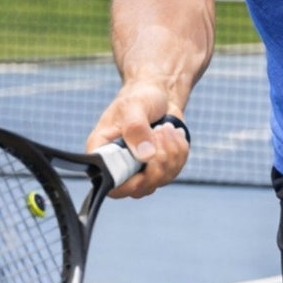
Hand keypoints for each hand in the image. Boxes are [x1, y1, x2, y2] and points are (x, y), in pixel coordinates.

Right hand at [81, 84, 190, 198]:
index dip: (126, 182)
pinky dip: (179, 151)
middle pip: (137, 188)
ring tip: (166, 128)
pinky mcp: (158, 168)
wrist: (159, 94)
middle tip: (160, 132)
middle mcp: (119, 164)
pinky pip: (173, 172)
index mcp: (102, 150)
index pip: (106, 181)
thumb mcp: (134, 106)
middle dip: (156, 163)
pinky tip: (174, 134)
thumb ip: (136, 128)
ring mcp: (140, 170)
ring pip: (159, 180)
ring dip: (170, 152)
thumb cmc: (140, 96)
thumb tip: (145, 155)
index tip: (144, 162)